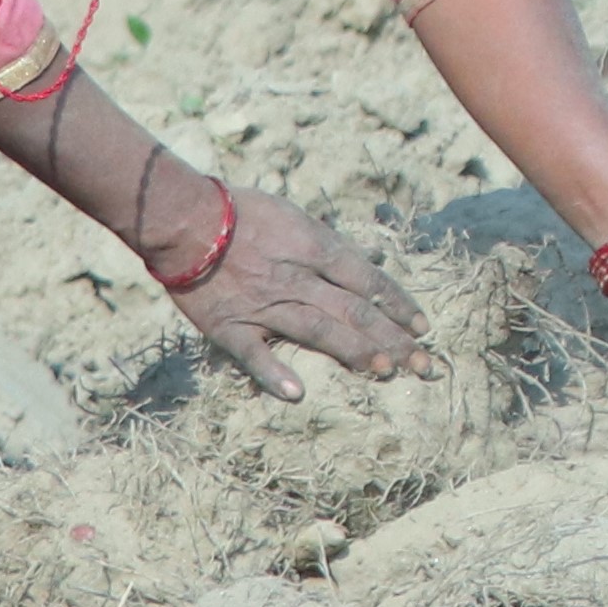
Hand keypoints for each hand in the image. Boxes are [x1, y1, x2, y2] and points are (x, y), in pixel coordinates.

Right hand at [165, 186, 433, 399]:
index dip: (399, 304)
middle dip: (394, 339)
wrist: (182, 218)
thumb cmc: (238, 211)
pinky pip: (254, 355)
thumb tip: (366, 261)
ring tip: (386, 372)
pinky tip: (297, 395)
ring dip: (356, 353)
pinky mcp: (230, 326)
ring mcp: (265, 305)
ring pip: (320, 332)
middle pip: (356, 311)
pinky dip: (274, 375)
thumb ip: (326, 245)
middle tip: (426, 364)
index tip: (423, 326)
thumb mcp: (294, 216)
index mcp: (314, 247)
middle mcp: (297, 279)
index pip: (369, 280)